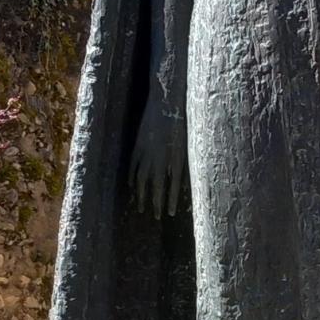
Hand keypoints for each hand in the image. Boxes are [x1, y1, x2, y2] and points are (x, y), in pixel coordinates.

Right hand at [130, 90, 186, 218]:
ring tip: (141, 207)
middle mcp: (159, 159)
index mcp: (174, 158)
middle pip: (156, 186)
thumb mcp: (187, 143)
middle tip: (156, 216)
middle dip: (156, 203)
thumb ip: (184, 161)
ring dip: (141, 195)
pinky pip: (133, 167)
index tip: (171, 213)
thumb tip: (183, 179)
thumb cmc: (181, 122)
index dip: (172, 201)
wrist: (166, 103)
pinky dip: (132, 178)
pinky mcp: (137, 146)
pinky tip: (132, 188)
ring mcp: (146, 153)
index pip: (172, 186)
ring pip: (142, 180)